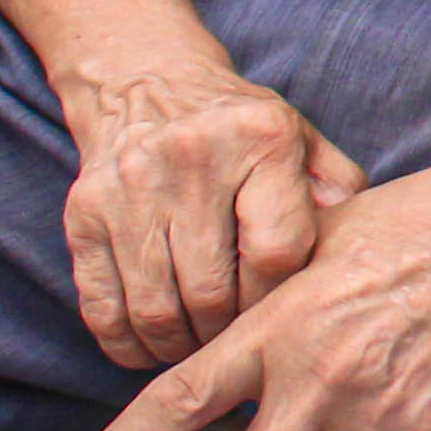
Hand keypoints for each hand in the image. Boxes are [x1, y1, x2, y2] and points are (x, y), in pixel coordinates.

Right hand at [57, 57, 365, 369]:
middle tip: (237, 344)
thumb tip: (349, 262)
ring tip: (199, 348)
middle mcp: (191, 159)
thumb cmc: (242, 131)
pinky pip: (102, 307)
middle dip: (228, 334)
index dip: (277, 298)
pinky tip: (153, 345)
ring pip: (154, 310)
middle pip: (212, 293)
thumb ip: (337, 197)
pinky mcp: (81, 214)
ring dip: (179, 348)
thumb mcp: (304, 143)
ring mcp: (129, 188)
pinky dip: (128, 345)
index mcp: (261, 139)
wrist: (147, 82)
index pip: (276, 252)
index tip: (276, 308)